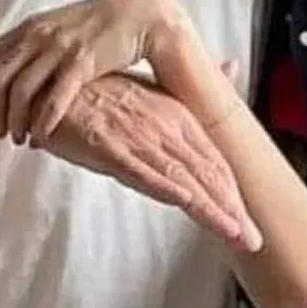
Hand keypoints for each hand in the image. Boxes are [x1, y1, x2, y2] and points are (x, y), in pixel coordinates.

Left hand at [0, 0, 189, 143]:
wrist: (144, 12)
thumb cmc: (105, 24)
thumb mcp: (62, 27)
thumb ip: (40, 44)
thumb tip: (22, 68)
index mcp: (32, 28)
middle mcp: (39, 36)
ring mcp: (60, 49)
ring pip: (20, 91)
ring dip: (16, 121)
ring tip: (21, 140)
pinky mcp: (84, 63)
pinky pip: (55, 98)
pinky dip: (43, 121)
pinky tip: (41, 137)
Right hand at [44, 73, 261, 250]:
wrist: (52, 88)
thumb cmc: (100, 94)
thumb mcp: (152, 93)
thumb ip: (191, 98)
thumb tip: (232, 67)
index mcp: (179, 116)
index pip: (216, 161)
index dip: (235, 192)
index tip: (249, 219)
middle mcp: (166, 127)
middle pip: (209, 174)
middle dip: (233, 210)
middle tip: (253, 240)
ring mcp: (139, 138)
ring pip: (184, 179)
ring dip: (212, 209)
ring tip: (235, 235)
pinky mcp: (109, 147)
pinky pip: (141, 170)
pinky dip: (166, 186)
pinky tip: (187, 202)